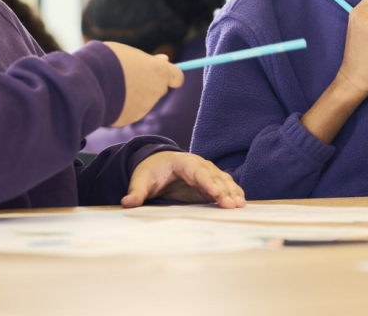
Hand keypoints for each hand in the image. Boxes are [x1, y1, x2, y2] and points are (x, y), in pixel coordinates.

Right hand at [103, 42, 183, 126]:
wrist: (85, 82)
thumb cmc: (107, 60)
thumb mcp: (129, 53)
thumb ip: (149, 59)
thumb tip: (165, 59)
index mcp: (158, 71)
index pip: (177, 77)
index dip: (171, 76)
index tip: (163, 74)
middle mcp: (155, 91)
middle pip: (160, 89)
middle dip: (150, 85)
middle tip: (131, 76)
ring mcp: (144, 107)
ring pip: (144, 101)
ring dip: (135, 95)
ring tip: (114, 85)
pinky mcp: (130, 118)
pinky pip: (130, 111)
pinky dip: (123, 106)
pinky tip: (110, 97)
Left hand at [122, 151, 245, 208]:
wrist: (158, 164)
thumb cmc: (150, 171)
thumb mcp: (141, 181)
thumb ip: (136, 192)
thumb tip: (127, 203)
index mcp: (183, 163)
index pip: (198, 172)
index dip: (208, 182)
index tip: (216, 194)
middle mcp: (199, 166)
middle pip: (214, 176)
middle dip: (224, 190)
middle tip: (232, 205)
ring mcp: (207, 174)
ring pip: (223, 181)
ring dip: (232, 192)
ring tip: (240, 205)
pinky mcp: (209, 184)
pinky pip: (224, 187)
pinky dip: (233, 193)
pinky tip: (241, 203)